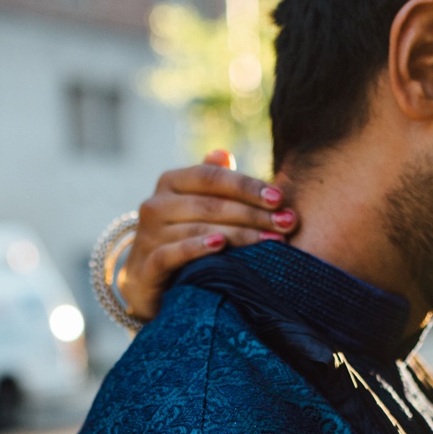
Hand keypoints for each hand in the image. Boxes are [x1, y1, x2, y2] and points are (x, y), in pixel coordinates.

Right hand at [118, 149, 297, 319]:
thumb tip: (224, 153)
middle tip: (287, 223)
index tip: (279, 198)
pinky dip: (196, 249)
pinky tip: (221, 246)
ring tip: (273, 242)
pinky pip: (172, 254)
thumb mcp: (195, 205)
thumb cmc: (182, 235)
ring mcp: (148, 235)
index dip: (247, 186)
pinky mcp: (145, 266)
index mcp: (171, 182)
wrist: (148, 280)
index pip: (212, 177)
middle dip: (253, 213)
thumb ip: (212, 181)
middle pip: (210, 204)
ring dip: (240, 235)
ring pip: (198, 229)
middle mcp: (155, 204)